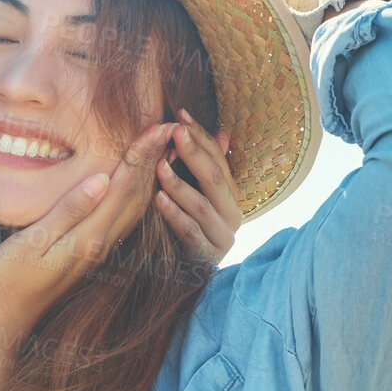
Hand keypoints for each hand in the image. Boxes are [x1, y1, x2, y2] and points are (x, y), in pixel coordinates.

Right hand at [0, 122, 175, 336]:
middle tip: (170, 127)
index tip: (158, 126)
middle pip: (137, 195)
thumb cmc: (6, 281)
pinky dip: (137, 196)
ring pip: (135, 208)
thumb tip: (101, 179)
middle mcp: (100, 244)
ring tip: (163, 149)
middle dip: (153, 159)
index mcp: (88, 237)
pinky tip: (138, 185)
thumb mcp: (31, 243)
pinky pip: (124, 219)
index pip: (123, 187)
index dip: (141, 155)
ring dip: (150, 176)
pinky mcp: (91, 254)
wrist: (3, 321)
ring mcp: (98, 251)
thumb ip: (67, 211)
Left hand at [155, 108, 239, 265]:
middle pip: (215, 179)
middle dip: (194, 153)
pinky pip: (190, 231)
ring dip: (179, 184)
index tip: (180, 115)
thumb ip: (206, 166)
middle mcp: (233, 214)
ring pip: (202, 205)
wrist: (185, 275)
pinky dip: (174, 214)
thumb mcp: (197, 194)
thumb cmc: (188, 227)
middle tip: (175, 132)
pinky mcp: (207, 255)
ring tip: (159, 166)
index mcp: (231, 196)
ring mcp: (222, 236)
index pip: (219, 160)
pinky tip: (158, 200)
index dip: (201, 137)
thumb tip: (224, 132)